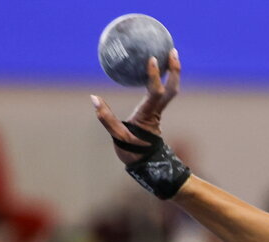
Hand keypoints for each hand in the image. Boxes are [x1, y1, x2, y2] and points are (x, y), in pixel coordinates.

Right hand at [91, 49, 180, 164]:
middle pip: (172, 89)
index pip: (156, 93)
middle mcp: (157, 110)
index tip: (152, 59)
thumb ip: (106, 118)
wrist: (146, 163)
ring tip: (170, 52)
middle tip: (172, 50)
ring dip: (173, 72)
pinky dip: (163, 78)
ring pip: (171, 89)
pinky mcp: (156, 111)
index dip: (155, 76)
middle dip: (174, 70)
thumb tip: (94, 98)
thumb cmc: (132, 152)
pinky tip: (157, 67)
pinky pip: (162, 91)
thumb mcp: (118, 137)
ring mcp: (159, 111)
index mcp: (149, 115)